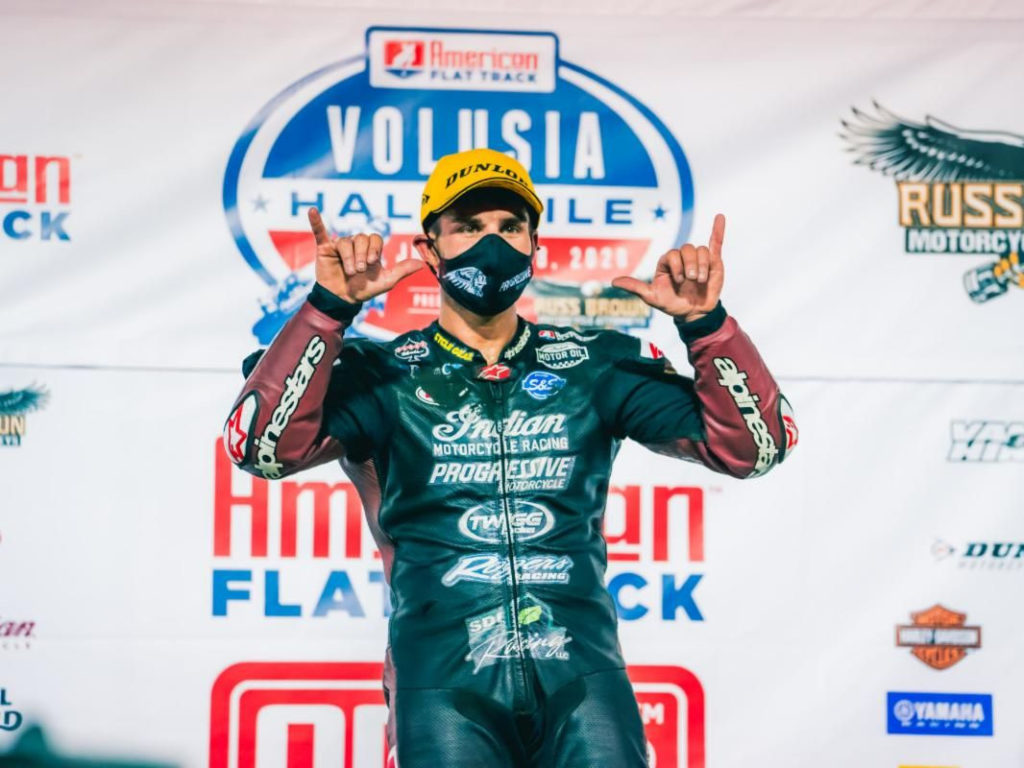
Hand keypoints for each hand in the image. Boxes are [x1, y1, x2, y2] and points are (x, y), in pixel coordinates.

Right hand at [309, 207, 423, 302]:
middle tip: (359, 271)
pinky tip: (312, 211)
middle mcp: (355, 244)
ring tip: (349, 271)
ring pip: (345, 242)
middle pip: (360, 238)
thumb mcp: (386, 281)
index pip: (374, 238)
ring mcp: (340, 246)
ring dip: (349, 258)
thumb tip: (422, 263)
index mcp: (370, 249)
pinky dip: (316, 222)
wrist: (343, 299)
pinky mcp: (325, 249)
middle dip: (361, 256)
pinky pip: (320, 232)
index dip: (374, 249)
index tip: (372, 263)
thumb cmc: (364, 290)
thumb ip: (402, 270)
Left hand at [612, 213, 724, 320]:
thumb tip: (613, 281)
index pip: (672, 253)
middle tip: (691, 280)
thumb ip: (635, 287)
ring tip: (700, 280)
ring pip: (701, 250)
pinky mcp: (713, 262)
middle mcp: (682, 258)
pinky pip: (716, 242)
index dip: (676, 265)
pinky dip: (718, 229)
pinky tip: (720, 217)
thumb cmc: (671, 304)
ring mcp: (698, 259)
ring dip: (701, 265)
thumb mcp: (652, 297)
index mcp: (667, 262)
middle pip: (687, 249)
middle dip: (689, 265)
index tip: (679, 281)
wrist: (693, 314)